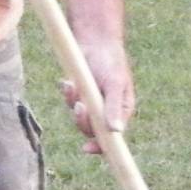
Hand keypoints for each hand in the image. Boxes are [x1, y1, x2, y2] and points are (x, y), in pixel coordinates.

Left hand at [61, 39, 132, 155]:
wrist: (95, 40)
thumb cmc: (110, 61)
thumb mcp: (114, 84)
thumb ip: (113, 107)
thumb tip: (116, 131)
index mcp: (122, 111)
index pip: (113, 137)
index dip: (101, 146)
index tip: (87, 148)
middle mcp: (107, 110)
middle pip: (91, 130)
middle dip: (82, 121)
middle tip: (80, 106)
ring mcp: (93, 103)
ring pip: (78, 117)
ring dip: (74, 103)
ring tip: (73, 85)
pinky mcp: (80, 94)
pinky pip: (71, 103)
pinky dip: (68, 94)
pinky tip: (69, 82)